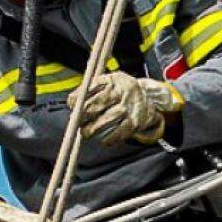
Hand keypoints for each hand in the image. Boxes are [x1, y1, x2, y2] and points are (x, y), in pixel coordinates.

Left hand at [68, 72, 182, 145]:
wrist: (149, 96)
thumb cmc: (120, 90)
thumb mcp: (108, 81)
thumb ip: (91, 89)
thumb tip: (72, 104)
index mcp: (112, 80)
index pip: (88, 89)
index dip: (76, 99)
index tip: (72, 105)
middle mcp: (121, 92)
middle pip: (95, 105)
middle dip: (82, 116)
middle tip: (77, 123)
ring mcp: (129, 107)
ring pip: (105, 120)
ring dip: (92, 130)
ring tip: (86, 133)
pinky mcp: (135, 121)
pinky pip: (119, 133)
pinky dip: (109, 140)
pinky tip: (104, 140)